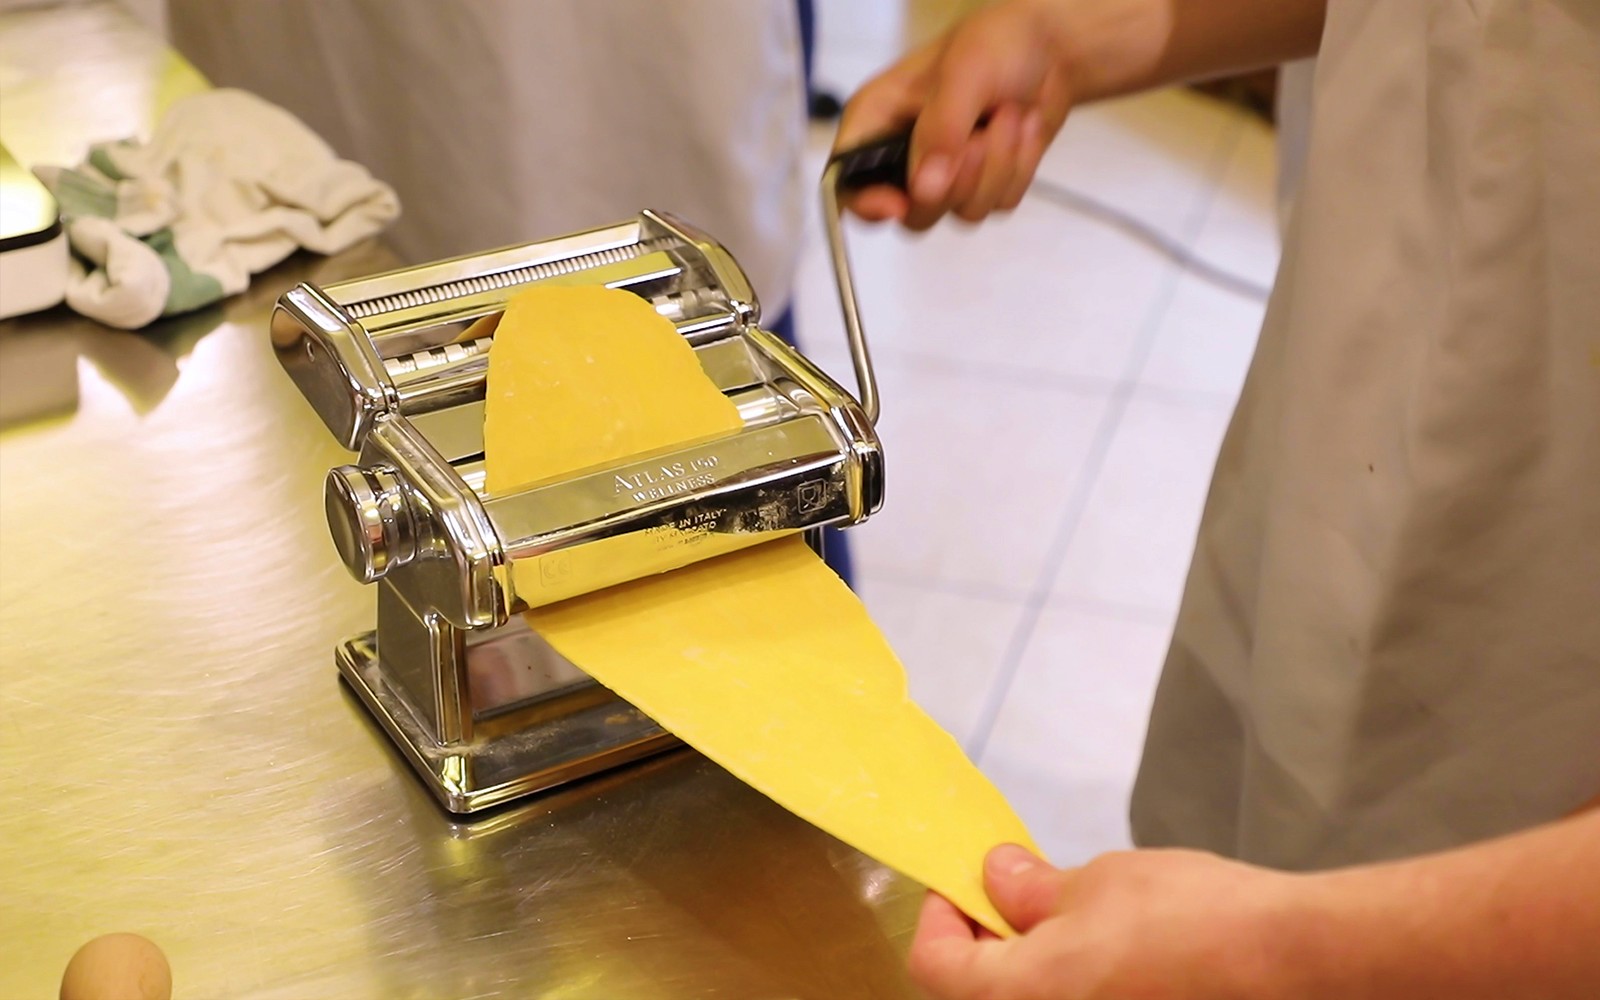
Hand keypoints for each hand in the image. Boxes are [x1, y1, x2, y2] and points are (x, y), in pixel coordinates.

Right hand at [833, 0, 1075, 230]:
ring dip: (997, 167)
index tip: (899, 204)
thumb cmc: (995, 42)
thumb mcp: (963, 74)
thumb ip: (941, 130)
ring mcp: (946, 174)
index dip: (865, 203)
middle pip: (913, 214)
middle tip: (978, 137)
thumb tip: (924, 189)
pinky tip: (1024, 127)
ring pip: (963, 213)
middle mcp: (904, 155)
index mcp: (877, 121)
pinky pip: (999, 204)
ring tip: (1009, 115)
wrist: (1052, 44)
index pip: (847, 182)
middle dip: (956, 183)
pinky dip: (1020, 168)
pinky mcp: (984, 183)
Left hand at [908, 844, 1306, 999]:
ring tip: (1075, 929)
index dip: (941, 917)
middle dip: (990, 947)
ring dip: (1038, 972)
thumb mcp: (1097, 883)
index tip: (965, 883)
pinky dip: (1083, 988)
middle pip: (982, 996)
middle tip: (1018, 902)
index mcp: (1017, 999)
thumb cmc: (1184, 917)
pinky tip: (1119, 962)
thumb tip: (996, 878)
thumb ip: (1031, 890)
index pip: (934, 967)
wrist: (1292, 966)